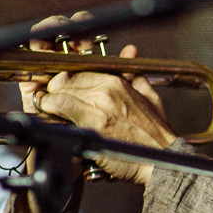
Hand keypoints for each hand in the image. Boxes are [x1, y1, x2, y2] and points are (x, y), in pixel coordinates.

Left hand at [22, 13, 171, 185]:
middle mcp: (107, 90)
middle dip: (55, 91)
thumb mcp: (150, 98)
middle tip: (52, 102)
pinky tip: (49, 115)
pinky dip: (50, 108)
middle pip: (65, 80)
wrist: (163, 160)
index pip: (78, 72)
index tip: (62, 92)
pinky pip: (59, 106)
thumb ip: (136, 76)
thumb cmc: (156, 136)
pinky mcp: (92, 122)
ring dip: (50, 101)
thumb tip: (130, 52)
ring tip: (49, 110)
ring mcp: (99, 104)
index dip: (65, 83)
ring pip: (59, 91)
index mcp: (118, 82)